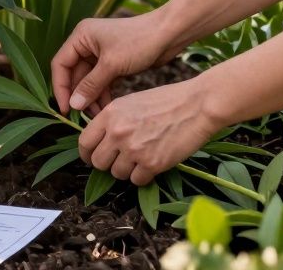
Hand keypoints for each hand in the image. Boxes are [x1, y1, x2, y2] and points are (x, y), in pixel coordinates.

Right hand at [52, 13, 175, 114]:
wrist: (170, 33)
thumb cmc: (139, 42)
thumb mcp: (111, 65)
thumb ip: (91, 85)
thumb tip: (73, 105)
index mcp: (80, 37)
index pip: (60, 64)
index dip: (60, 87)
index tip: (65, 108)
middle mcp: (87, 43)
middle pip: (74, 73)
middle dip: (79, 94)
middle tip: (82, 116)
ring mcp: (100, 53)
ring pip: (88, 79)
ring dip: (91, 96)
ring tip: (96, 115)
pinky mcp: (113, 62)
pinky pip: (101, 80)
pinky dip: (102, 93)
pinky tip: (106, 107)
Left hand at [78, 80, 220, 184]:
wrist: (197, 106)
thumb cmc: (167, 101)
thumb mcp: (130, 103)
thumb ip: (112, 121)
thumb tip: (100, 140)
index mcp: (109, 115)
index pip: (85, 142)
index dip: (87, 153)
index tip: (92, 157)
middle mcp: (117, 133)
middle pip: (98, 162)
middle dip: (107, 164)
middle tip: (119, 161)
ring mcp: (134, 149)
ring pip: (117, 174)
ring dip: (126, 171)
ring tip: (140, 159)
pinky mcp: (152, 164)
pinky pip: (137, 180)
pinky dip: (143, 176)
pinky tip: (152, 164)